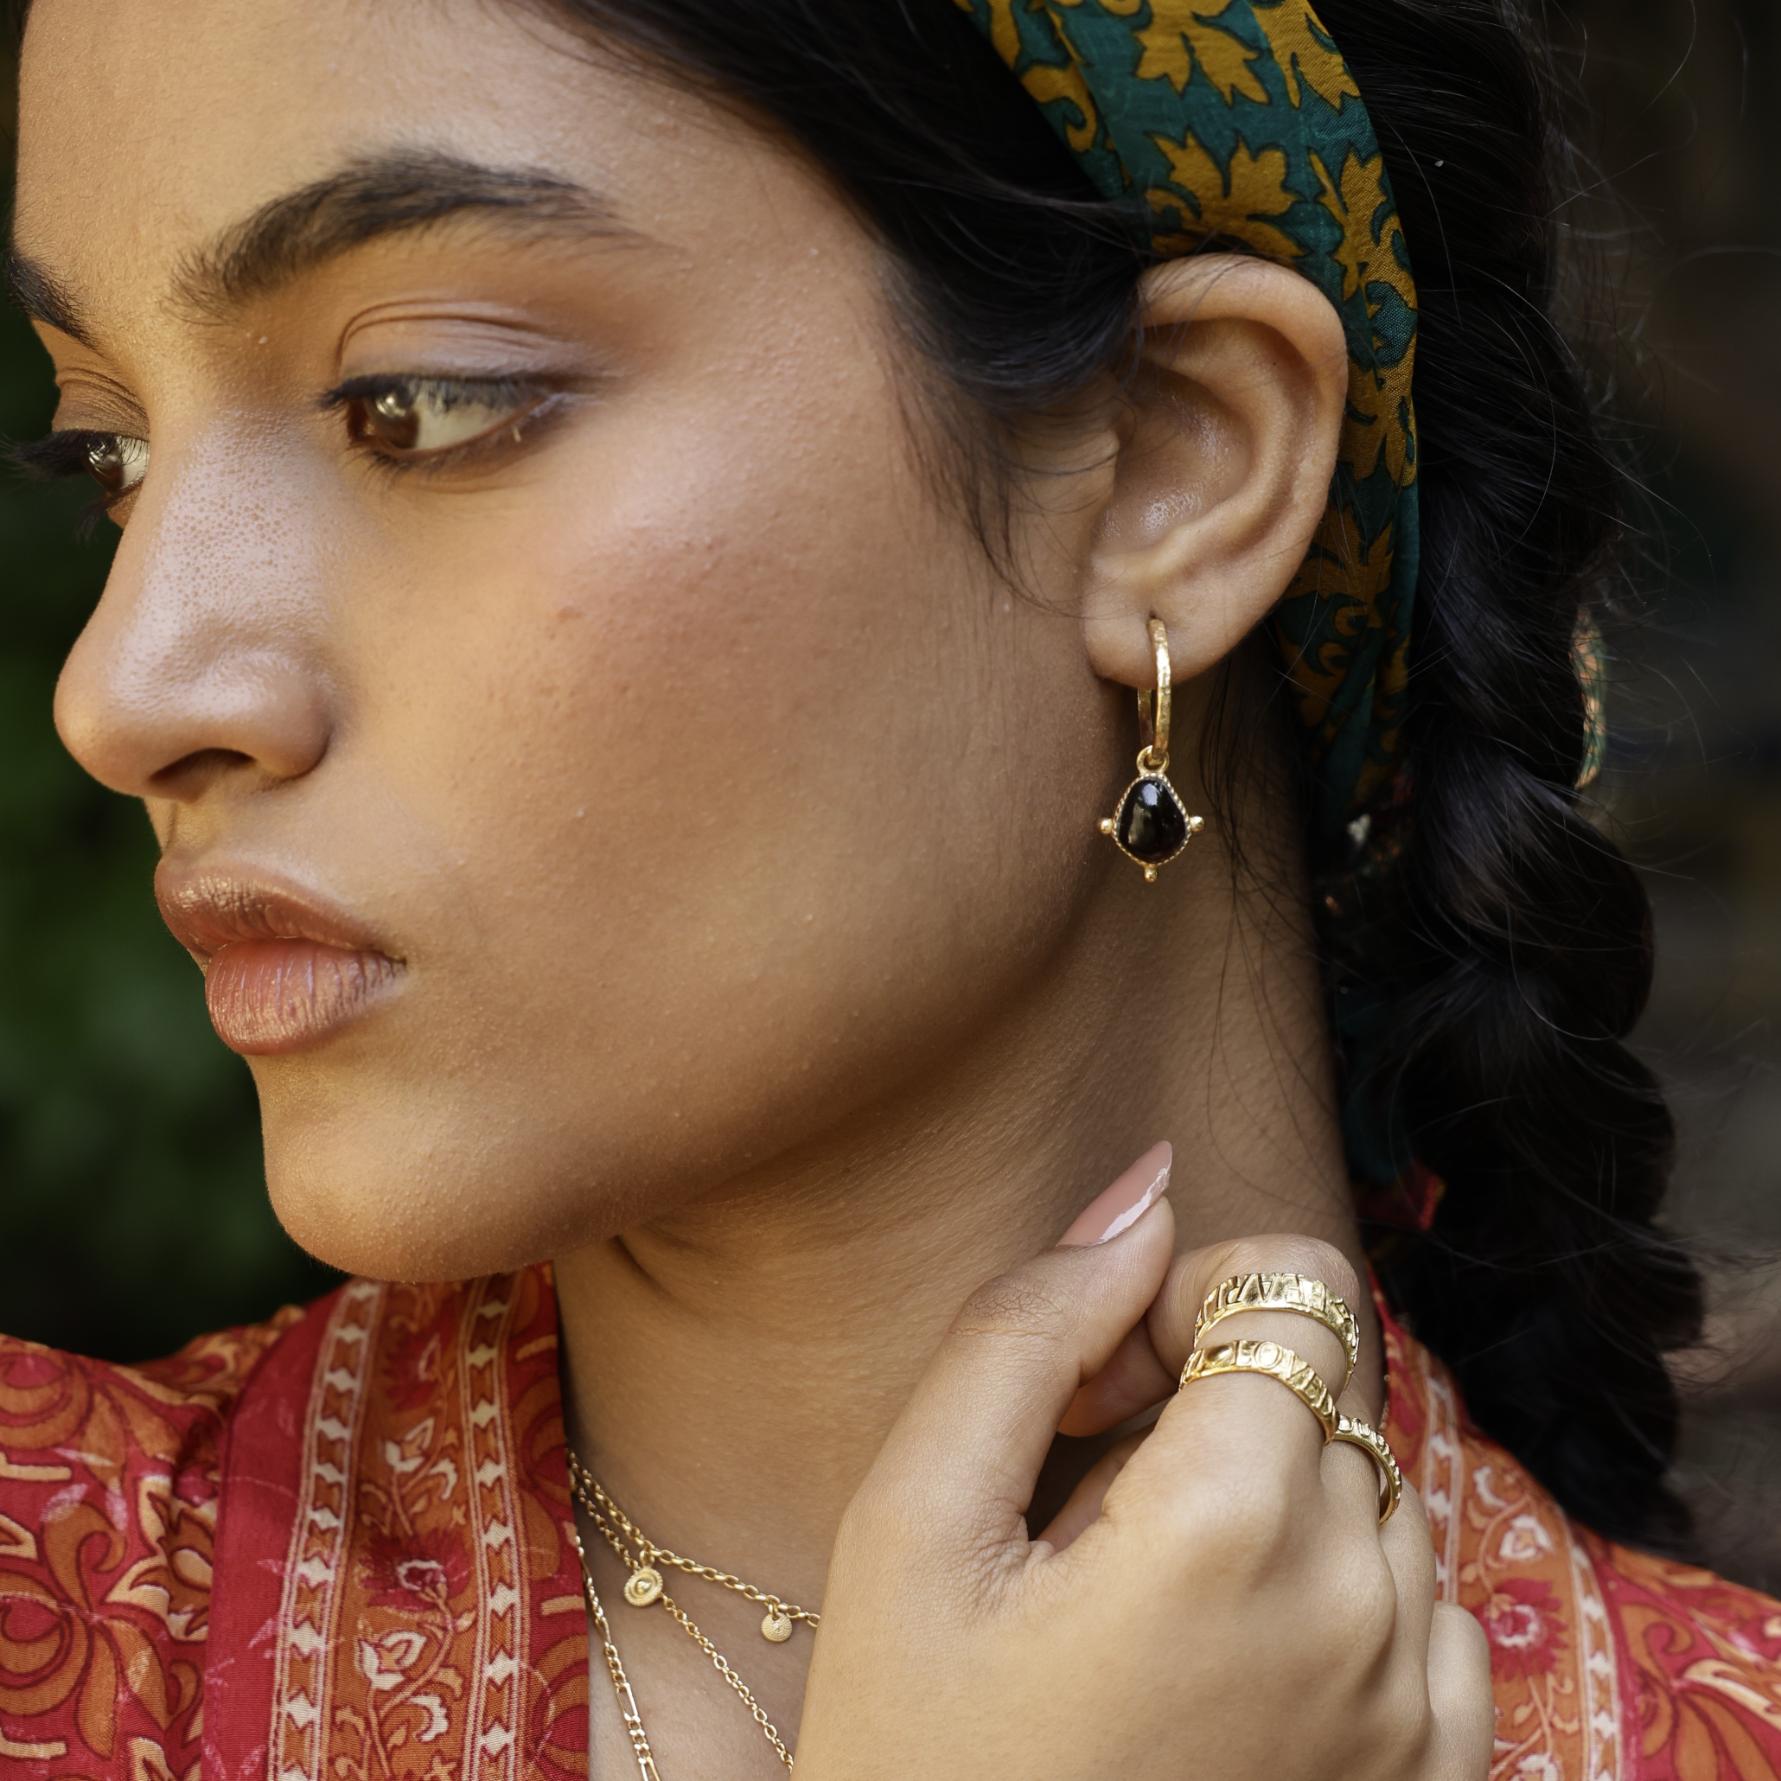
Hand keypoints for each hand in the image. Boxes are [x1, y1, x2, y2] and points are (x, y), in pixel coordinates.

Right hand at [793, 1160, 1491, 1779]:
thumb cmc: (916, 1750)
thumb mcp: (911, 1521)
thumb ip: (1025, 1327)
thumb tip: (1148, 1188)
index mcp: (1238, 1523)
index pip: (1293, 1280)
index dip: (1181, 1302)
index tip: (1096, 1391)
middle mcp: (1366, 1607)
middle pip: (1329, 1378)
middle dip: (1218, 1392)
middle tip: (1095, 1497)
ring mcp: (1416, 1706)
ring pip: (1373, 1480)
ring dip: (1274, 1490)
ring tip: (1147, 1585)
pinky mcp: (1434, 1776)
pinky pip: (1427, 1601)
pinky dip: (1337, 1588)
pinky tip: (1225, 1652)